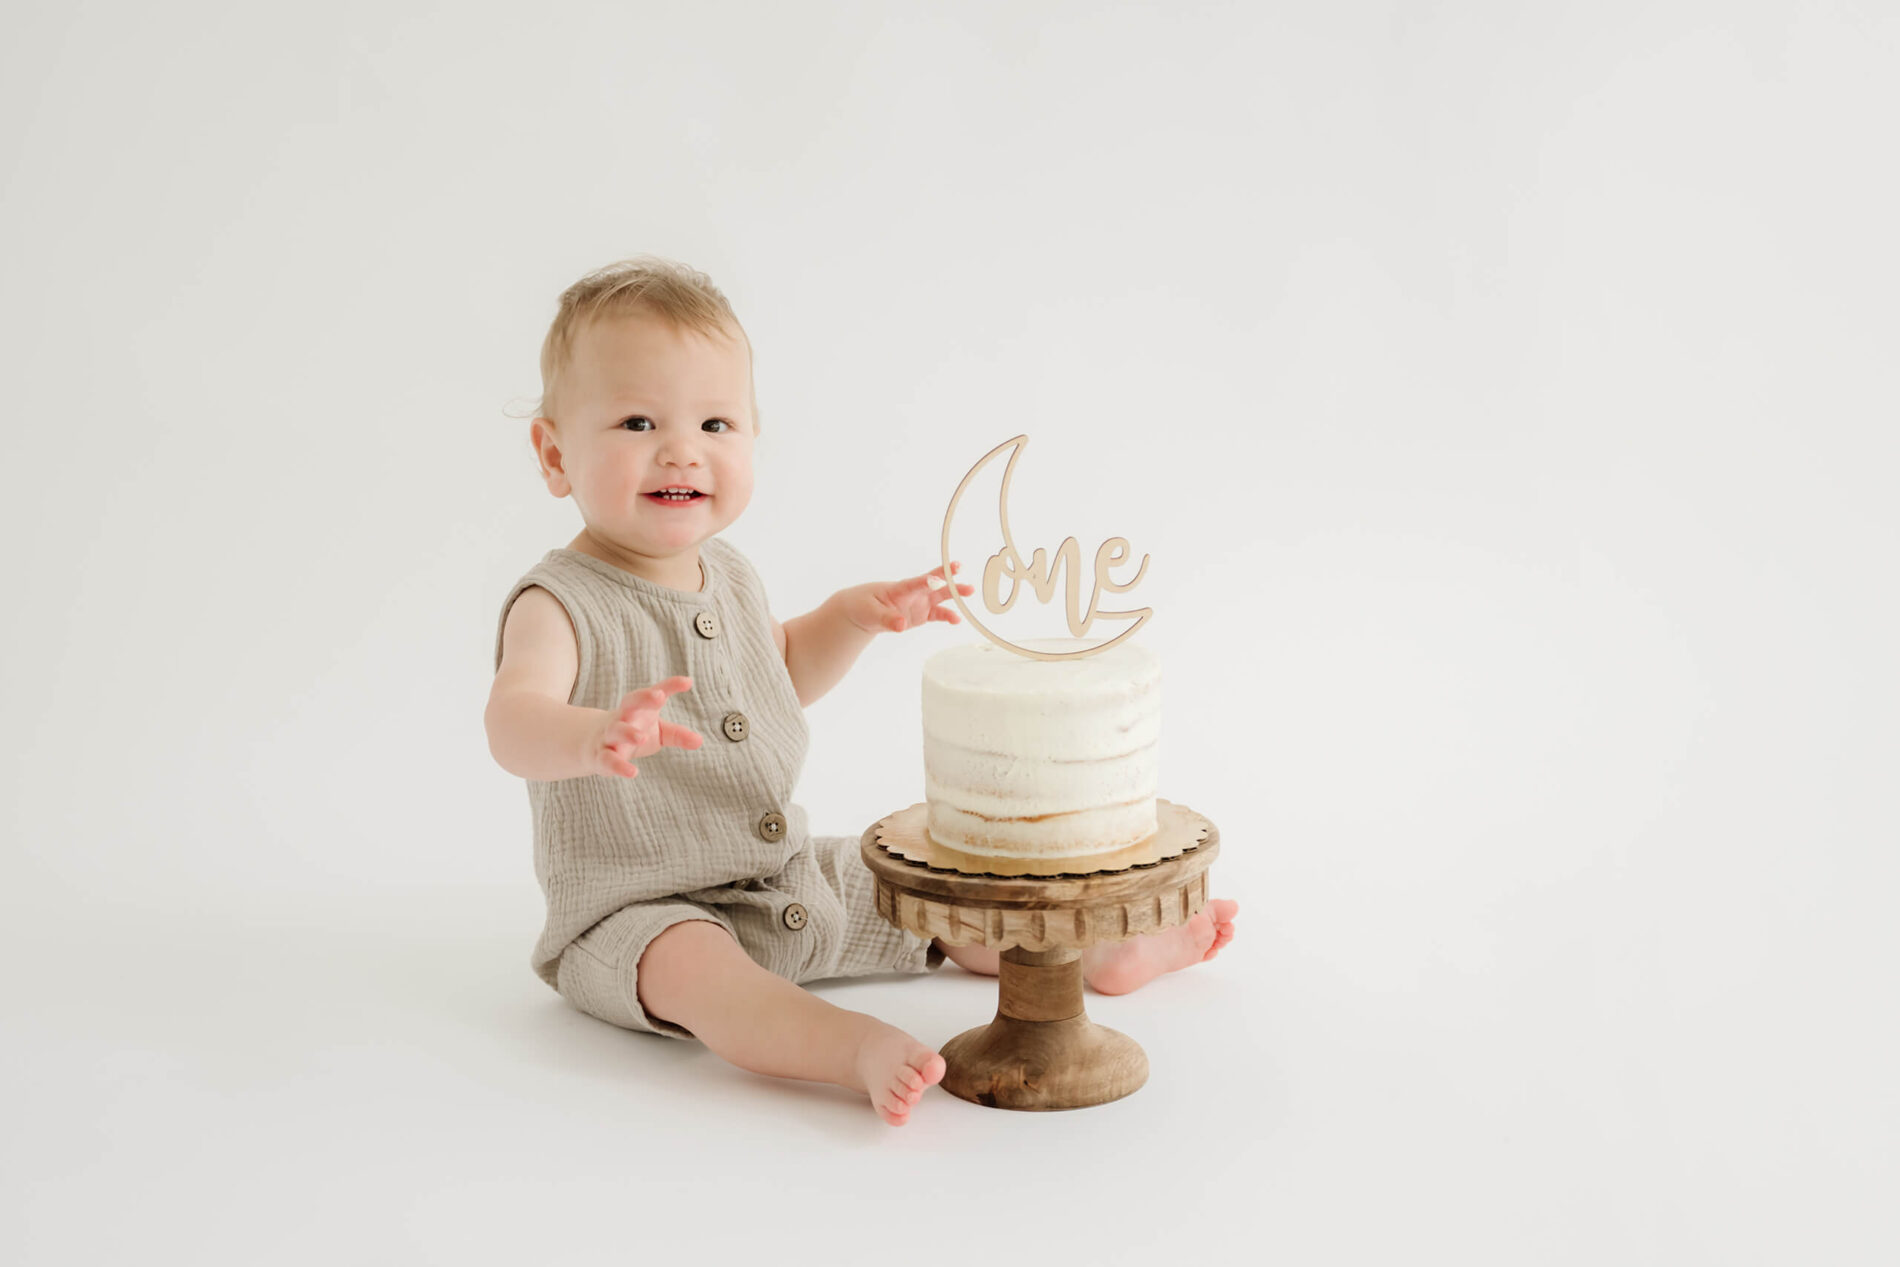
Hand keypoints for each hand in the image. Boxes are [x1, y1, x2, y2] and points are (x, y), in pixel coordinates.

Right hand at [582, 675, 702, 778]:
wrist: (593, 745)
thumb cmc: (633, 732)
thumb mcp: (657, 732)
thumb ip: (677, 735)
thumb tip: (699, 741)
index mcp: (637, 708)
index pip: (652, 694)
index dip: (669, 686)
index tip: (687, 682)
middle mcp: (622, 718)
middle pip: (629, 703)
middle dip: (643, 698)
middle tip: (659, 697)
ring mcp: (609, 736)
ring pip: (616, 730)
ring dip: (628, 732)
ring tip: (642, 737)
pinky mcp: (601, 756)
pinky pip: (608, 760)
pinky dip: (618, 766)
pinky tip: (633, 772)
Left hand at [839, 561, 974, 634]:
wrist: (862, 611)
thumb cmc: (864, 605)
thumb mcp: (871, 613)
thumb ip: (887, 619)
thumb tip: (902, 626)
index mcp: (900, 589)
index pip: (916, 583)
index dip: (929, 579)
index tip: (939, 577)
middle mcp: (913, 593)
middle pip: (934, 584)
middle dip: (948, 579)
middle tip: (962, 572)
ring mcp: (919, 603)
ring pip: (940, 597)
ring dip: (954, 594)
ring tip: (970, 592)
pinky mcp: (921, 614)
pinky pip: (938, 614)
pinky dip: (948, 616)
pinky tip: (957, 619)